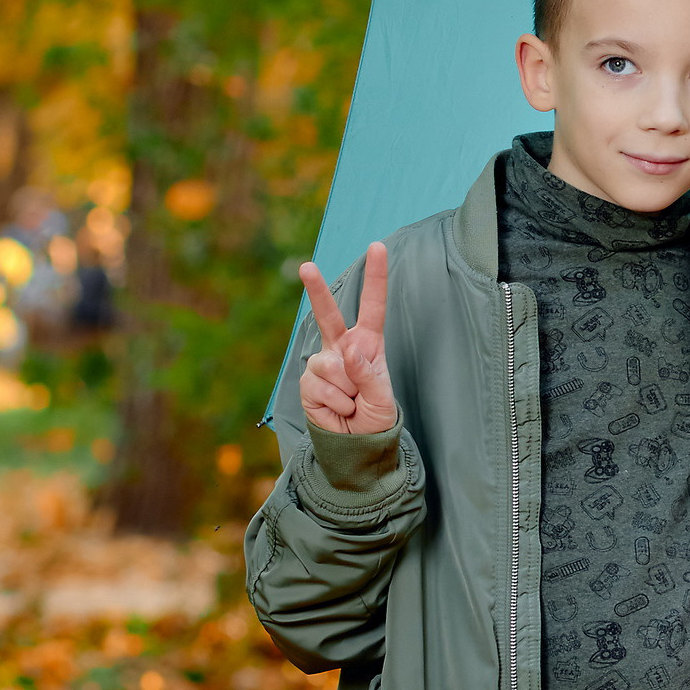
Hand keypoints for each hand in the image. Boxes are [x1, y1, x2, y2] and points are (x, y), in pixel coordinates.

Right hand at [296, 241, 396, 436]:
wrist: (355, 443)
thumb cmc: (375, 415)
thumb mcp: (383, 397)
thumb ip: (369, 375)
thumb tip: (347, 353)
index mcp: (367, 343)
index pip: (373, 306)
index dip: (376, 276)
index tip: (377, 247)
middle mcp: (342, 347)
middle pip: (328, 314)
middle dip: (315, 290)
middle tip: (306, 266)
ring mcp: (323, 364)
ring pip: (330, 366)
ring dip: (346, 391)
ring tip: (353, 402)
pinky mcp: (307, 383)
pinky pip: (320, 387)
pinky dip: (335, 403)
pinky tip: (339, 409)